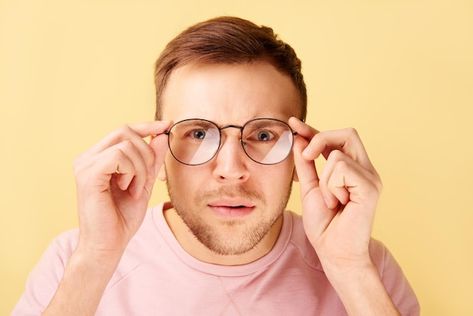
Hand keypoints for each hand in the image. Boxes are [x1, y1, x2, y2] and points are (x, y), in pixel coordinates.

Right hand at [72, 121, 170, 257]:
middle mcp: (87, 157)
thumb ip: (152, 160)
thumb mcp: (144, 183)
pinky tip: (128, 189)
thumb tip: (162, 135)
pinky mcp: (88, 174)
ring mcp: (85, 165)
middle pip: (125, 131)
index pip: (123, 130)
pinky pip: (120, 157)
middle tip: (146, 180)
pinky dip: (133, 172)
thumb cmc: (122, 219)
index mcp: (98, 158)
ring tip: (135, 189)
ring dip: (141, 168)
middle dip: (146, 153)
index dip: (146, 125)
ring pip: (126, 144)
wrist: (108, 246)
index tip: (167, 125)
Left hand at [289, 117, 382, 271]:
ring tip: (330, 200)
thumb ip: (306, 164)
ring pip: (338, 154)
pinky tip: (338, 203)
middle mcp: (365, 169)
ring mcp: (370, 177)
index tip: (293, 124)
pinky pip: (341, 169)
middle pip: (347, 133)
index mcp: (352, 168)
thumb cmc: (325, 224)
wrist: (333, 251)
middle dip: (320, 139)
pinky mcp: (371, 186)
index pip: (335, 139)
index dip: (314, 130)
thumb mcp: (310, 187)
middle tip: (308, 157)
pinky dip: (331, 187)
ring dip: (324, 179)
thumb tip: (298, 139)